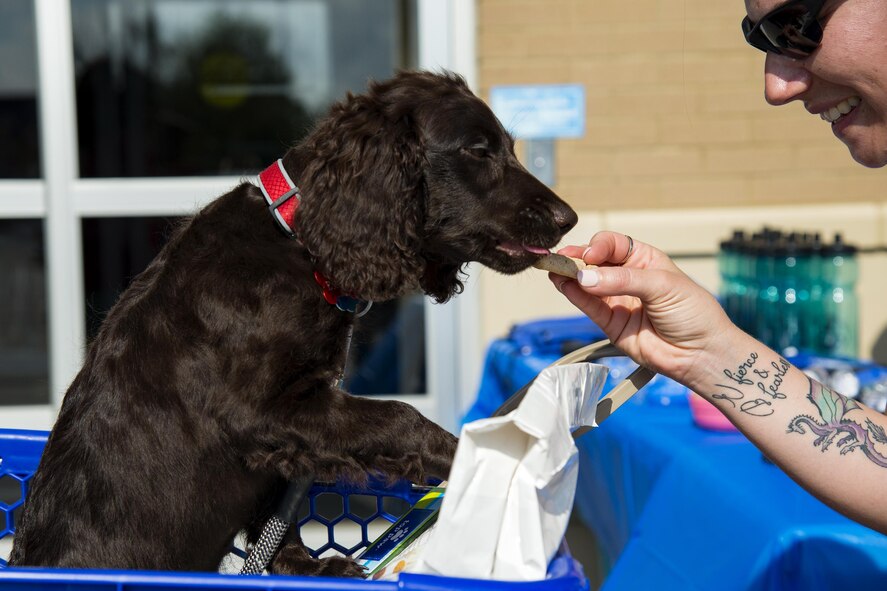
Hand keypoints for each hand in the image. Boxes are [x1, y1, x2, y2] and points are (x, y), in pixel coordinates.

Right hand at [549, 231, 737, 388]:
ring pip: (587, 284)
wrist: (702, 353)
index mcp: (645, 260)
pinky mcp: (611, 324)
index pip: (613, 244)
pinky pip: (588, 306)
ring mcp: (618, 301)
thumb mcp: (664, 285)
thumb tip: (586, 276)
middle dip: (578, 259)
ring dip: (570, 276)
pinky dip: (574, 295)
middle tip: (562, 259)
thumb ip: (623, 280)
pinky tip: (563, 284)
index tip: (591, 254)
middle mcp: (628, 278)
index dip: (599, 246)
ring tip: (555, 270)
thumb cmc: (694, 313)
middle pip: (595, 262)